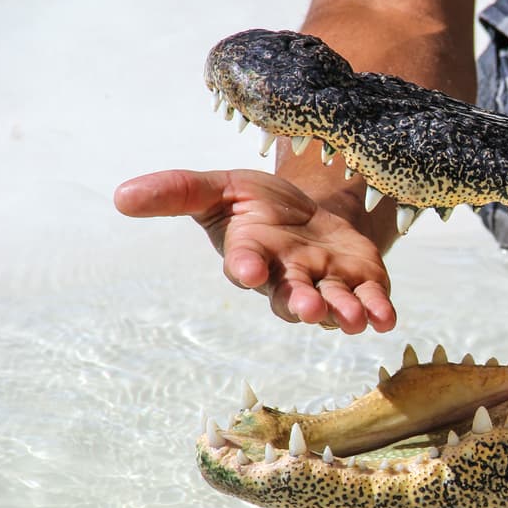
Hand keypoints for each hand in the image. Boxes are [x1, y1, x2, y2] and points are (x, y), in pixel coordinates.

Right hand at [114, 168, 395, 332]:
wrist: (314, 209)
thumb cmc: (259, 205)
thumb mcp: (221, 187)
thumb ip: (177, 191)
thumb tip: (121, 196)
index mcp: (252, 255)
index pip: (245, 264)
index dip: (246, 268)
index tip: (247, 271)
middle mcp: (288, 279)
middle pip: (291, 297)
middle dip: (300, 303)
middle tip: (307, 307)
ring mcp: (327, 286)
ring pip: (334, 307)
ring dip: (342, 314)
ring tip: (352, 319)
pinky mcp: (362, 284)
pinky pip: (370, 303)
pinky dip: (378, 312)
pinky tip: (386, 320)